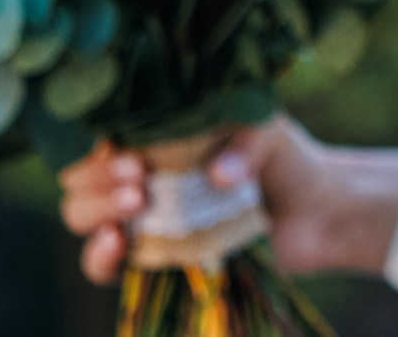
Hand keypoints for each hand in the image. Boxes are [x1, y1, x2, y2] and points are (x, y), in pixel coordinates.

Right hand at [59, 117, 329, 284]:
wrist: (318, 214)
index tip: (128, 150)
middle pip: (79, 177)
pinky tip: (116, 243)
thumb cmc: (287, 159)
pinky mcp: (152, 259)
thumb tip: (218, 176)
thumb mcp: (270, 133)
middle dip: (94, 178)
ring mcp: (142, 219)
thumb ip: (247, 143)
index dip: (98, 143)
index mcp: (156, 135)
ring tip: (137, 204)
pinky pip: (105, 265)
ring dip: (94, 211)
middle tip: (137, 178)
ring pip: (81, 217)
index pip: (98, 133)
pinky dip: (99, 257)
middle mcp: (139, 176)